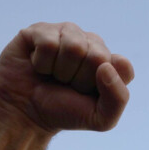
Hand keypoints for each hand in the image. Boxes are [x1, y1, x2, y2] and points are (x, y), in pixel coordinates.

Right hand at [0, 22, 134, 133]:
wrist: (26, 113)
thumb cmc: (65, 112)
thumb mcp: (101, 119)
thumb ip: (117, 98)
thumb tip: (106, 65)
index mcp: (110, 62)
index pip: (122, 66)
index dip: (106, 84)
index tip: (90, 93)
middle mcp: (92, 43)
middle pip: (97, 56)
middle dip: (81, 79)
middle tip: (68, 85)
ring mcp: (66, 34)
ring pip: (74, 47)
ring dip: (61, 71)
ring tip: (54, 75)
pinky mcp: (41, 30)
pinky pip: (48, 43)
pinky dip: (42, 63)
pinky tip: (38, 66)